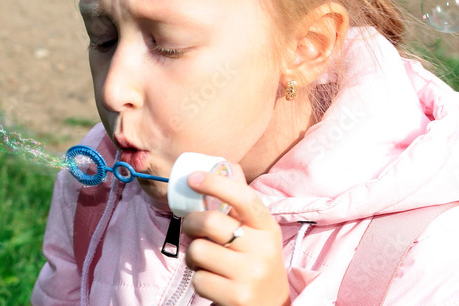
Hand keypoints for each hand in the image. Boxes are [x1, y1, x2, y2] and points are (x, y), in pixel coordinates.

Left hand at [181, 168, 289, 305]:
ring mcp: (251, 275)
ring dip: (193, 257)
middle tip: (191, 229)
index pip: (244, 198)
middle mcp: (263, 250)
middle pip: (210, 222)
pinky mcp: (237, 297)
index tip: (192, 179)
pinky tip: (214, 283)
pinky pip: (198, 280)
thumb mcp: (257, 235)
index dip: (215, 184)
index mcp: (268, 228)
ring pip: (198, 251)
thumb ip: (241, 206)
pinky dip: (199, 281)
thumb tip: (228, 165)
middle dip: (190, 223)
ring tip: (207, 263)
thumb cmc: (254, 264)